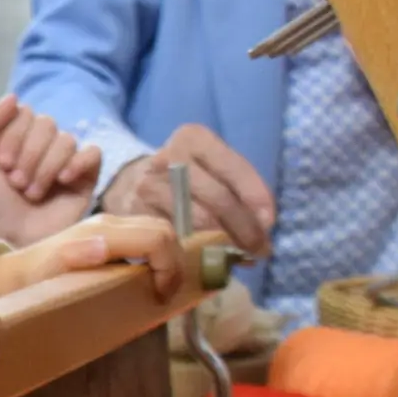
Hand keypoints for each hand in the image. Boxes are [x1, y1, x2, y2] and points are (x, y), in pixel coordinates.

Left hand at [0, 95, 100, 245]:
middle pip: (47, 123)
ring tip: (33, 194)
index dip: (14, 136)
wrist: (12, 240)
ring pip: (66, 139)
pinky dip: (77, 163)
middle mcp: (44, 146)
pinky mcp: (87, 178)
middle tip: (17, 183)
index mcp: (19, 137)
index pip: (25, 113)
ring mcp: (67, 161)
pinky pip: (92, 153)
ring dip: (45, 168)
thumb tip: (13, 96)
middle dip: (28, 154)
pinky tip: (63, 181)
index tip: (2, 165)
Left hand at [0, 214, 187, 301]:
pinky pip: (146, 239)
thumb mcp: (50, 271)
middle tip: (167, 293)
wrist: (15, 274)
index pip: (155, 238)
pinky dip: (159, 257)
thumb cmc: (33, 279)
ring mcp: (110, 227)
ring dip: (169, 258)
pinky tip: (149, 279)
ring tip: (161, 288)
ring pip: (158, 232)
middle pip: (163, 229)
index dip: (170, 266)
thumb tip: (103, 247)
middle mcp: (109, 223)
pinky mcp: (110, 237)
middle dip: (176, 261)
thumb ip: (75, 256)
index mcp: (102, 231)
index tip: (162, 296)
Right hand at [99, 124, 275, 255]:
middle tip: (260, 250)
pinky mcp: (135, 214)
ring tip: (238, 257)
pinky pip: (175, 239)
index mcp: (194, 138)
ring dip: (224, 244)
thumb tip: (262, 228)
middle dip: (245, 228)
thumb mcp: (210, 169)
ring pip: (197, 222)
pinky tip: (207, 258)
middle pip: (218, 198)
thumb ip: (237, 190)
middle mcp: (168, 157)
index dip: (256, 197)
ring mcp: (148, 187)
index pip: (233, 168)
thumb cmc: (184, 180)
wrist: (128, 185)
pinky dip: (196, 253)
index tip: (269, 222)